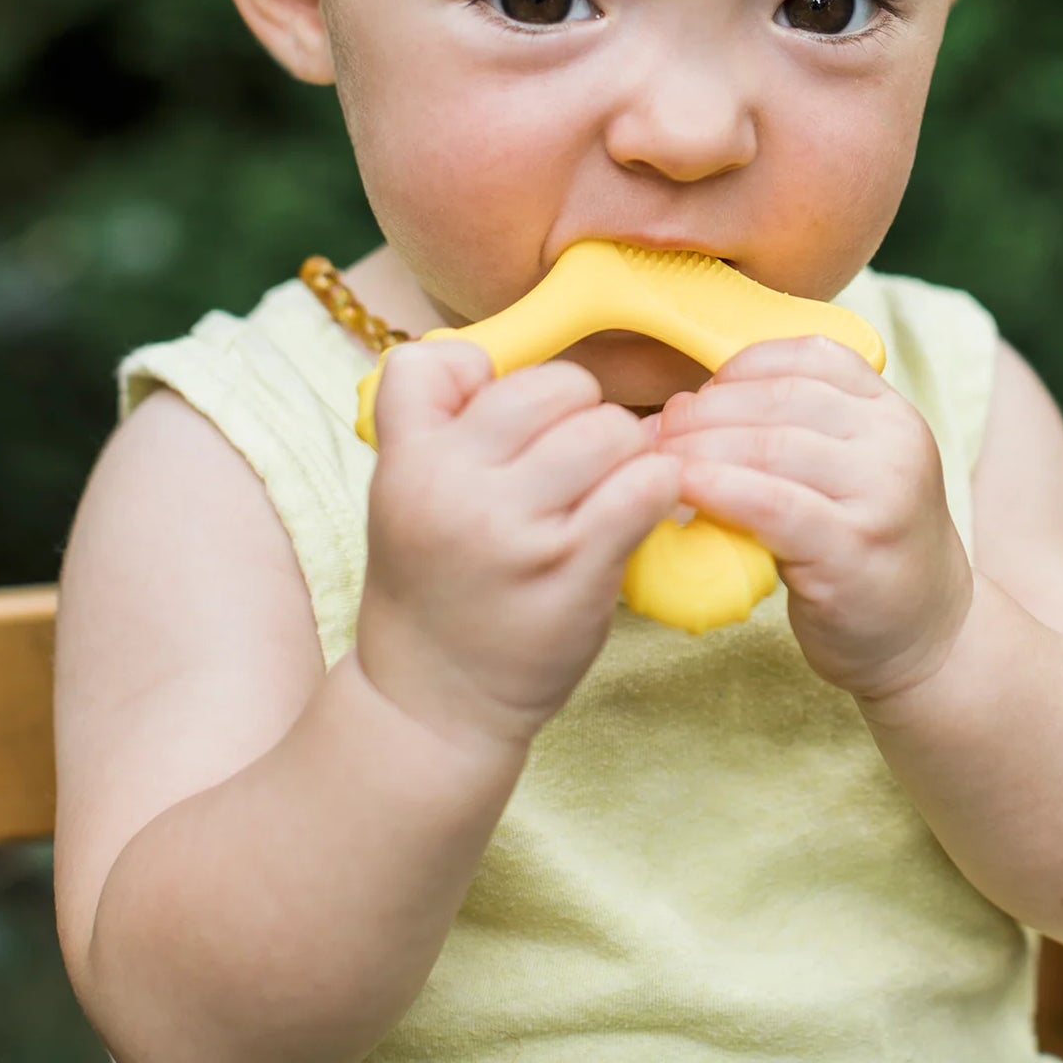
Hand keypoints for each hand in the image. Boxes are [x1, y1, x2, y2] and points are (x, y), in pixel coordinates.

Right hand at [356, 339, 681, 756]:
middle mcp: (455, 488)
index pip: (442, 359)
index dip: (490, 378)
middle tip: (576, 459)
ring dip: (625, 451)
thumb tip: (496, 359)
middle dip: (579, 412)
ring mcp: (517, 531)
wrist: (432, 705)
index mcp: (408, 461)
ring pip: (609, 429)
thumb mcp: (404, 492)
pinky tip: (642, 507)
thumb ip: (439, 420)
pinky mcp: (575, 571)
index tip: (507, 421)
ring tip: (608, 487)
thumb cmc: (434, 584)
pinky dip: (657, 486)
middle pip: (555, 385)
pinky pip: (645, 485)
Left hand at [655, 336, 973, 700]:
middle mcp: (895, 440)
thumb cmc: (860, 548)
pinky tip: (681, 492)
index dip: (736, 371)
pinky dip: (717, 489)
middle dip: (702, 412)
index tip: (690, 398)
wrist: (925, 638)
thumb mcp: (845, 470)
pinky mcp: (855, 547)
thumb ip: (793, 429)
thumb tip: (682, 406)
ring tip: (654, 465)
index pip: (805, 357)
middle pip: (778, 399)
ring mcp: (883, 492)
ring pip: (769, 446)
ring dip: (697, 450)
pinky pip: (772, 504)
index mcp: (889, 408)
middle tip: (653, 434)